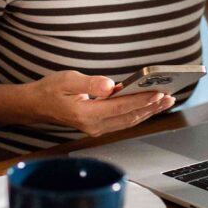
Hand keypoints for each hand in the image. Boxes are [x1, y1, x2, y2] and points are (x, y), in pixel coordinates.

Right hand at [30, 70, 175, 136]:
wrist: (37, 105)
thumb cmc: (51, 90)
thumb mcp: (67, 80)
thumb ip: (89, 84)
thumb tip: (110, 85)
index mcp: (86, 114)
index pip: (120, 108)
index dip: (140, 100)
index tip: (157, 93)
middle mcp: (94, 125)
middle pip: (129, 117)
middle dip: (151, 107)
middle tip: (169, 97)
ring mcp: (97, 128)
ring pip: (129, 121)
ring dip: (148, 111)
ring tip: (165, 100)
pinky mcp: (99, 125)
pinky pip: (123, 120)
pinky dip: (138, 112)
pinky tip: (149, 104)